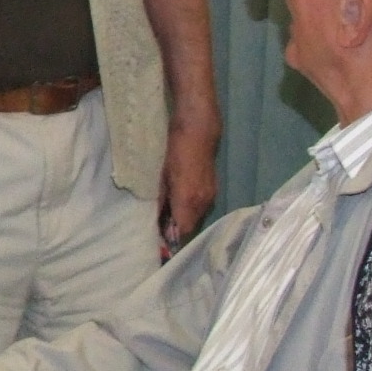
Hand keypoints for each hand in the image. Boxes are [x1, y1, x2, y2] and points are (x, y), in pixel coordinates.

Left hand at [158, 118, 217, 250]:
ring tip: (170, 215)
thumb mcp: (162, 176)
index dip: (172, 237)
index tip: (161, 239)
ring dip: (185, 219)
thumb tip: (158, 219)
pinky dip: (192, 209)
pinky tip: (182, 203)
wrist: (199, 131)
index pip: (182, 230)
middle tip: (162, 227)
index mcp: (188, 200)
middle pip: (191, 226)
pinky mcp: (214, 189)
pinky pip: (202, 207)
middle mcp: (202, 202)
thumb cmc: (175, 150)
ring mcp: (210, 196)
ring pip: (197, 218)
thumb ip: (162, 200)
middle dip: (177, 229)